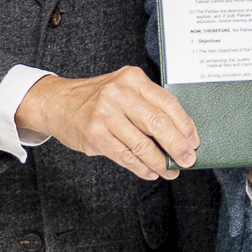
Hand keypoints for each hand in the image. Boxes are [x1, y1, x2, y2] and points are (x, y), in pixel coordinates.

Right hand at [16, 67, 198, 180]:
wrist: (57, 103)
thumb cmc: (96, 98)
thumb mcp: (123, 89)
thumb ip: (148, 105)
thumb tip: (179, 134)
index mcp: (133, 79)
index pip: (168, 103)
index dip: (185, 125)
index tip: (194, 141)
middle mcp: (119, 94)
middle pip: (158, 124)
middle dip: (177, 146)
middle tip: (187, 160)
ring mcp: (105, 114)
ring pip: (142, 144)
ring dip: (160, 162)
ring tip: (169, 171)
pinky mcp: (95, 135)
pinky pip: (125, 156)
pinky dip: (141, 167)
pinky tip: (150, 172)